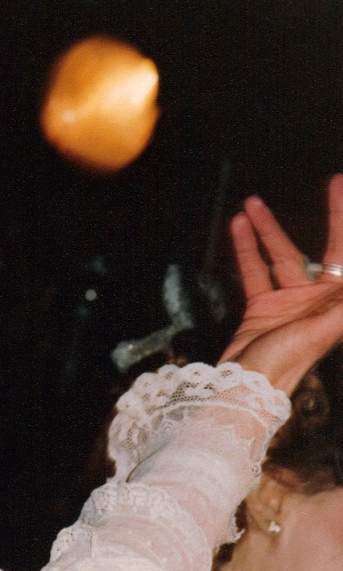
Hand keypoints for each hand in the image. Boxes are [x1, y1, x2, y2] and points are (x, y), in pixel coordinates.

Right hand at [220, 174, 342, 393]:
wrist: (246, 388)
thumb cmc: (286, 364)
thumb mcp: (320, 330)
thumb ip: (341, 307)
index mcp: (336, 303)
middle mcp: (317, 299)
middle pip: (325, 249)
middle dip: (330, 215)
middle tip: (333, 183)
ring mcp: (288, 302)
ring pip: (281, 255)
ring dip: (268, 230)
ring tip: (252, 204)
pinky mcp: (261, 307)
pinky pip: (255, 271)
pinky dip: (246, 249)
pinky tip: (238, 228)